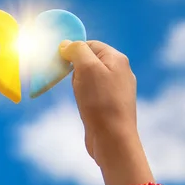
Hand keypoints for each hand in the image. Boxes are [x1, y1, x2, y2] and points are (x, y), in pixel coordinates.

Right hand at [59, 40, 137, 166]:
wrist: (113, 139)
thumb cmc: (100, 101)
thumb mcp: (86, 68)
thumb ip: (77, 50)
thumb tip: (67, 44)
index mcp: (117, 59)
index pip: (90, 44)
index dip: (74, 51)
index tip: (63, 63)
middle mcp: (121, 71)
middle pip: (89, 60)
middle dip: (76, 70)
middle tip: (77, 84)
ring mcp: (117, 89)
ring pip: (89, 78)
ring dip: (79, 85)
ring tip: (83, 98)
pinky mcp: (112, 105)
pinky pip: (93, 93)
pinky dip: (84, 97)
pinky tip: (86, 107)